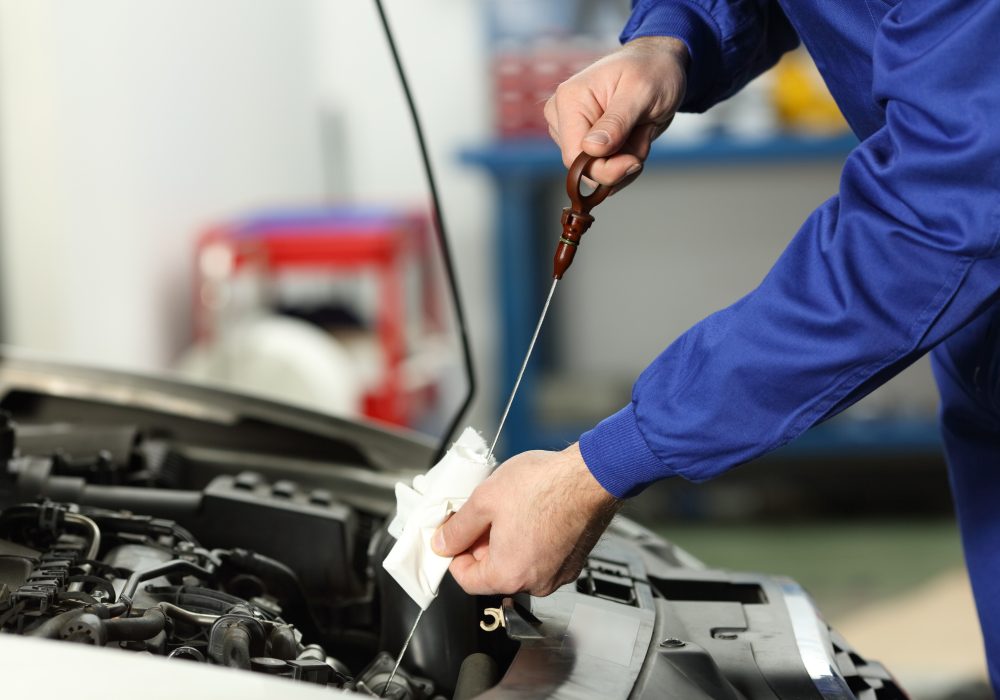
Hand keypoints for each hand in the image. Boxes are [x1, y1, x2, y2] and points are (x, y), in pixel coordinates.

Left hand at [431, 443, 620, 596]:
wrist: (591, 475)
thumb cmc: (546, 485)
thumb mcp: (484, 500)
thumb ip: (458, 527)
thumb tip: (443, 543)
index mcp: (509, 574)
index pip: (466, 580)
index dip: (455, 554)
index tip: (454, 536)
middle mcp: (536, 583)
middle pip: (494, 572)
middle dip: (483, 545)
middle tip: (483, 514)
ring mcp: (558, 573)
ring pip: (519, 563)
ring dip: (508, 541)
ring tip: (510, 509)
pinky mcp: (573, 561)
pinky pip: (542, 556)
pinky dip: (532, 540)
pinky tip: (532, 513)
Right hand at [544, 36, 688, 188]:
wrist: (659, 66)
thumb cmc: (652, 70)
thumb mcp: (641, 92)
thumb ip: (617, 122)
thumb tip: (591, 149)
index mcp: (569, 101)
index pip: (574, 156)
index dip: (606, 169)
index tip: (636, 162)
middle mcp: (562, 118)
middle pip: (584, 168)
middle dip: (620, 162)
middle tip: (643, 135)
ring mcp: (571, 131)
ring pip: (595, 172)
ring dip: (625, 160)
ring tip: (639, 130)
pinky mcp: (583, 142)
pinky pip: (602, 170)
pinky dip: (624, 162)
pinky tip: (635, 138)